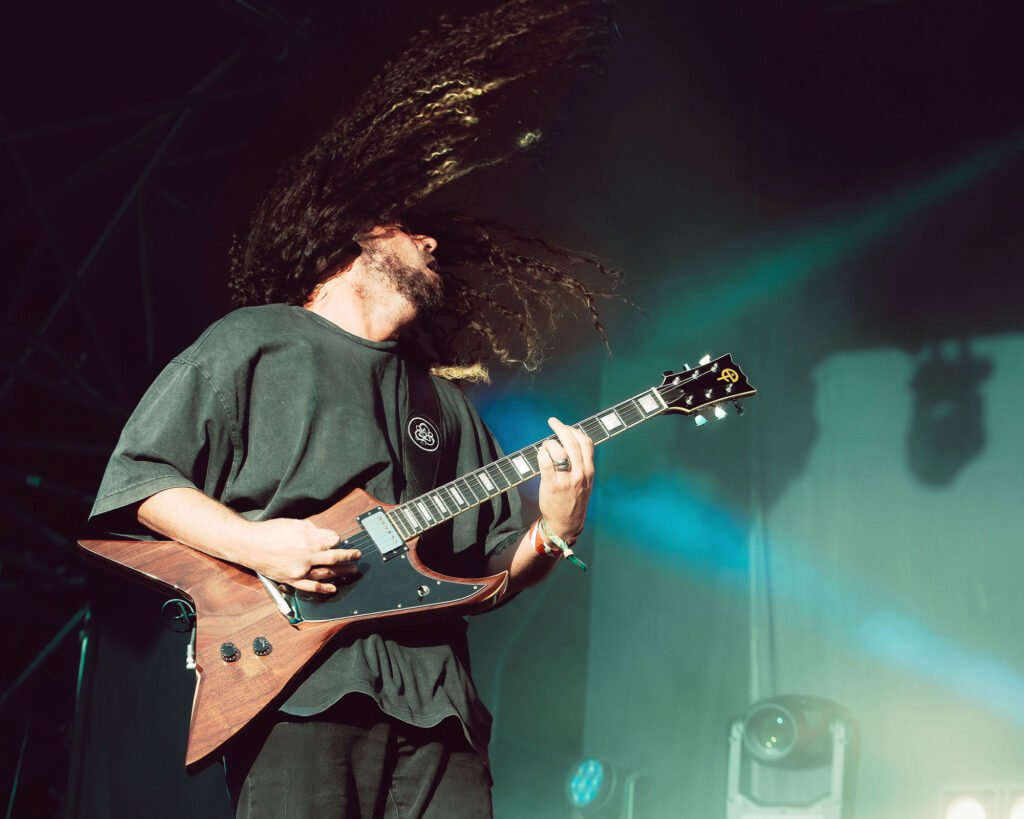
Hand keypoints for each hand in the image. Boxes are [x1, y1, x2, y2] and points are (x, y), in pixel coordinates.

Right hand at [242, 518, 360, 593]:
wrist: (249, 544)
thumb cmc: (271, 531)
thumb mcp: (296, 523)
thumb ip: (315, 530)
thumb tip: (330, 536)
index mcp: (309, 539)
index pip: (333, 540)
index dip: (340, 541)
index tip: (343, 541)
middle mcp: (307, 555)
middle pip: (335, 557)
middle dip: (349, 556)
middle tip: (357, 556)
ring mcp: (300, 569)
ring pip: (327, 573)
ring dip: (342, 572)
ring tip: (352, 570)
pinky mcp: (292, 579)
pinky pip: (311, 586)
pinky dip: (324, 588)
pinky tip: (334, 588)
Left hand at [537, 417, 593, 541]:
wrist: (566, 522)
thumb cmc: (574, 500)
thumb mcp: (585, 482)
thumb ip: (581, 464)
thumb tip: (570, 441)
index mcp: (588, 471)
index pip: (586, 443)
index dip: (575, 430)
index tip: (566, 426)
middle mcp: (579, 474)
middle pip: (571, 442)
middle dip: (561, 427)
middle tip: (552, 421)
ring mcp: (566, 480)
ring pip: (558, 450)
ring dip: (549, 443)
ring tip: (546, 447)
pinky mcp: (551, 485)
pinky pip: (545, 462)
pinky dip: (542, 454)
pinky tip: (541, 454)